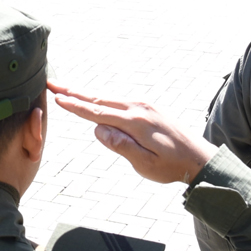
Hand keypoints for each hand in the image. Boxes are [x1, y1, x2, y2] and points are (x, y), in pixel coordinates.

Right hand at [49, 84, 214, 183]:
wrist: (199, 158)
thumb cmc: (171, 166)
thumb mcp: (144, 163)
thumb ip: (120, 145)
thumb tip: (97, 130)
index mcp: (135, 122)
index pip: (98, 113)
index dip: (75, 106)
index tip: (57, 98)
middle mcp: (138, 108)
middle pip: (99, 99)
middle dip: (73, 92)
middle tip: (52, 84)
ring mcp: (143, 105)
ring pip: (107, 99)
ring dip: (85, 95)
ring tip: (65, 90)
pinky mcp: (147, 108)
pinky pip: (117, 101)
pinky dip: (100, 100)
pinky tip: (92, 100)